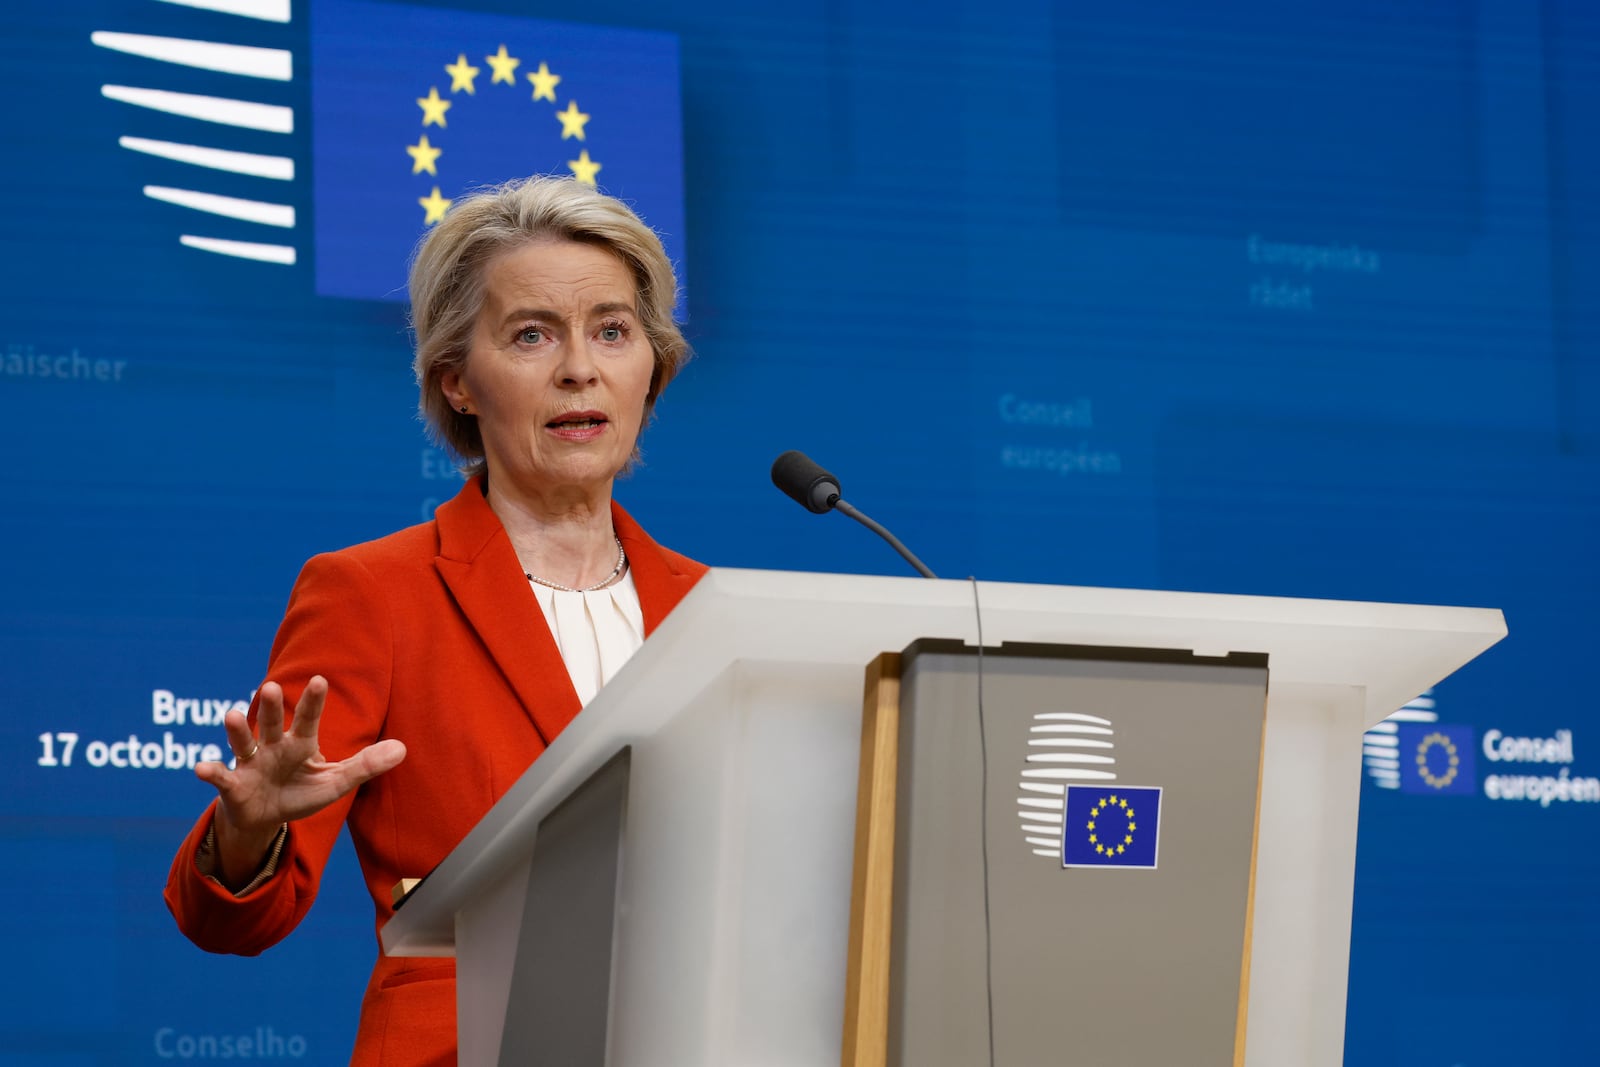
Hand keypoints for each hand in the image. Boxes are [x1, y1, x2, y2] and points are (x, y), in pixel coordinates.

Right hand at [195, 676, 405, 886]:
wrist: (266, 819)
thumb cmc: (302, 793)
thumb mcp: (336, 783)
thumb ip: (366, 766)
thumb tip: (403, 748)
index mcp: (301, 745)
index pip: (309, 719)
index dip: (314, 702)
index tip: (320, 679)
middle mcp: (274, 747)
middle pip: (273, 723)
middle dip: (273, 707)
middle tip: (274, 686)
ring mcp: (251, 765)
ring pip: (244, 743)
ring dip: (238, 730)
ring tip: (231, 715)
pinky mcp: (233, 786)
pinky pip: (221, 778)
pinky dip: (211, 772)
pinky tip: (201, 768)